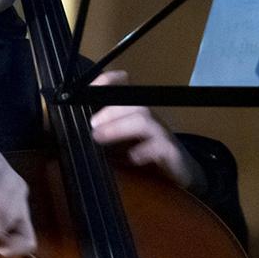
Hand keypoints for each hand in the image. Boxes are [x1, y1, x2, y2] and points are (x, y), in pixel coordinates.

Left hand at [88, 70, 196, 186]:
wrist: (182, 176)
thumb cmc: (147, 158)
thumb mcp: (120, 147)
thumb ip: (103, 138)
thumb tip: (76, 135)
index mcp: (133, 116)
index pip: (122, 90)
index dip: (108, 81)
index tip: (92, 84)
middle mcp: (147, 120)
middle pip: (132, 103)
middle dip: (110, 110)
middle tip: (92, 123)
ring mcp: (160, 134)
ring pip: (144, 119)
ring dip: (120, 126)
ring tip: (100, 136)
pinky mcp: (170, 153)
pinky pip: (161, 146)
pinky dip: (145, 150)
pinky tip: (133, 157)